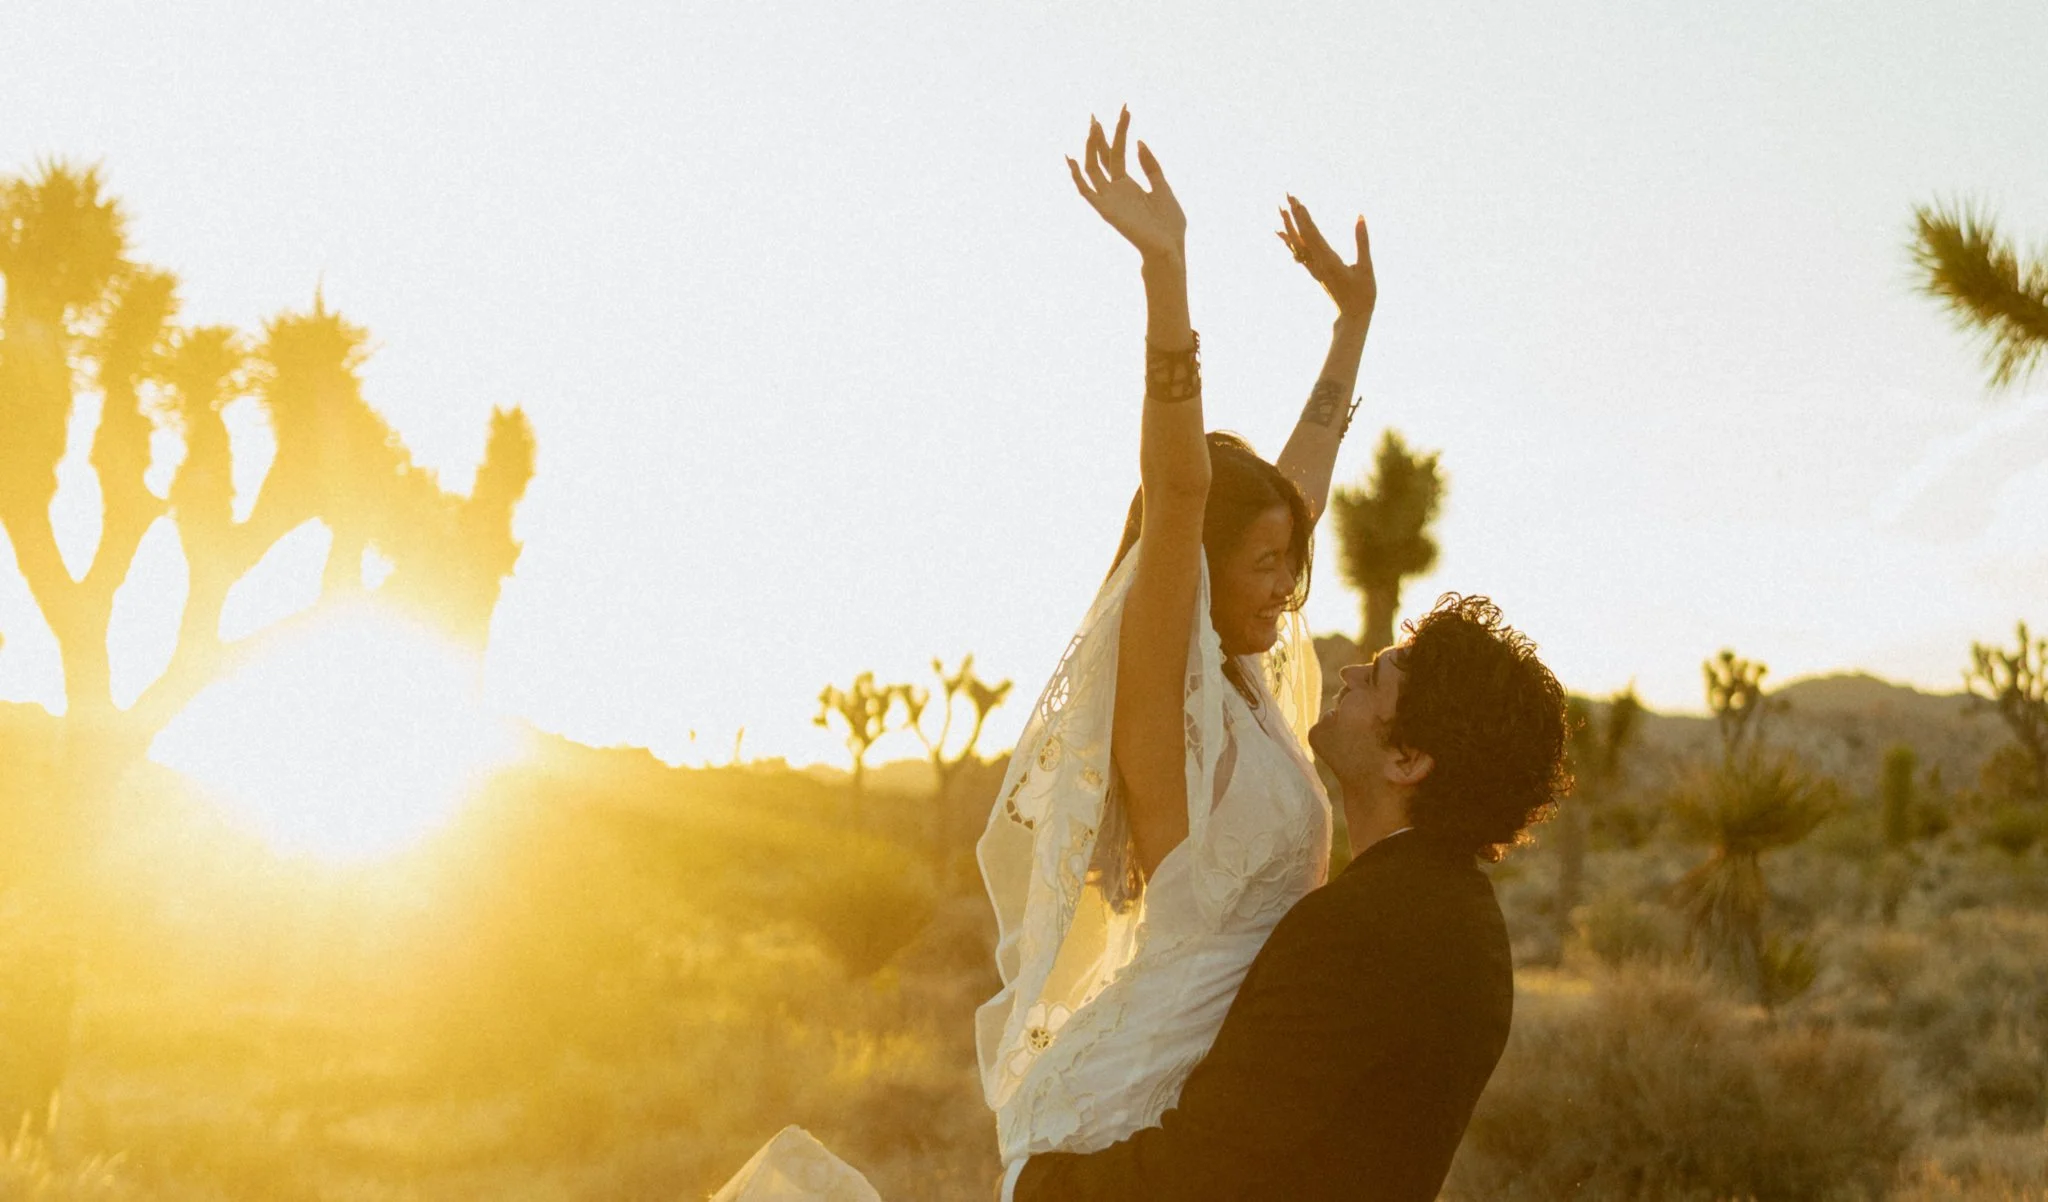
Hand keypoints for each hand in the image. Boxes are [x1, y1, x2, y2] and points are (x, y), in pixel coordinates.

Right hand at [1067, 108, 1185, 264]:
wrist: (1169, 247)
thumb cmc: (1169, 223)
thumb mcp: (1162, 186)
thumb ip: (1150, 166)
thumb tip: (1138, 142)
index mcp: (1129, 185)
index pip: (1117, 153)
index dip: (1120, 131)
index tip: (1125, 109)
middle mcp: (1116, 190)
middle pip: (1102, 157)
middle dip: (1099, 136)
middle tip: (1094, 114)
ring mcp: (1109, 199)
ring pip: (1093, 168)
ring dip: (1091, 147)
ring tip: (1093, 125)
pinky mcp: (1105, 210)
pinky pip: (1086, 191)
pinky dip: (1077, 176)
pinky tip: (1072, 158)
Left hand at [1278, 196, 1374, 327]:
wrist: (1352, 317)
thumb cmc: (1363, 294)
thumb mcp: (1366, 267)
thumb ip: (1362, 241)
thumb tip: (1360, 216)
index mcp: (1329, 261)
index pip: (1312, 235)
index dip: (1304, 217)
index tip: (1297, 202)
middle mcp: (1317, 264)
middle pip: (1301, 236)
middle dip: (1293, 215)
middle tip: (1287, 195)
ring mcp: (1313, 268)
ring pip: (1296, 244)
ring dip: (1288, 225)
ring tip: (1280, 208)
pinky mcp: (1314, 271)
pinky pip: (1297, 253)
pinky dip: (1289, 240)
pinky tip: (1281, 232)